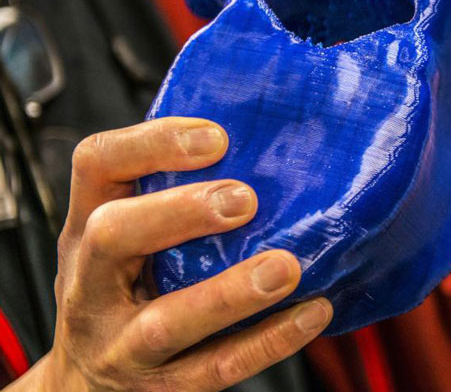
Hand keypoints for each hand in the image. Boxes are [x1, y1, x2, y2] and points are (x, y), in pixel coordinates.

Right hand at [9, 117, 330, 391]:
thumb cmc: (124, 296)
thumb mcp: (128, 243)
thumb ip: (173, 199)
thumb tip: (269, 144)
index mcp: (87, 228)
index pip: (97, 165)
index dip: (151, 143)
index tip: (217, 137)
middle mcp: (91, 284)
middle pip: (111, 236)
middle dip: (179, 212)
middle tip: (245, 199)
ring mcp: (119, 344)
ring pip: (167, 320)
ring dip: (229, 293)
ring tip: (286, 268)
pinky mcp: (158, 390)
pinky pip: (215, 368)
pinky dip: (268, 340)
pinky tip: (311, 313)